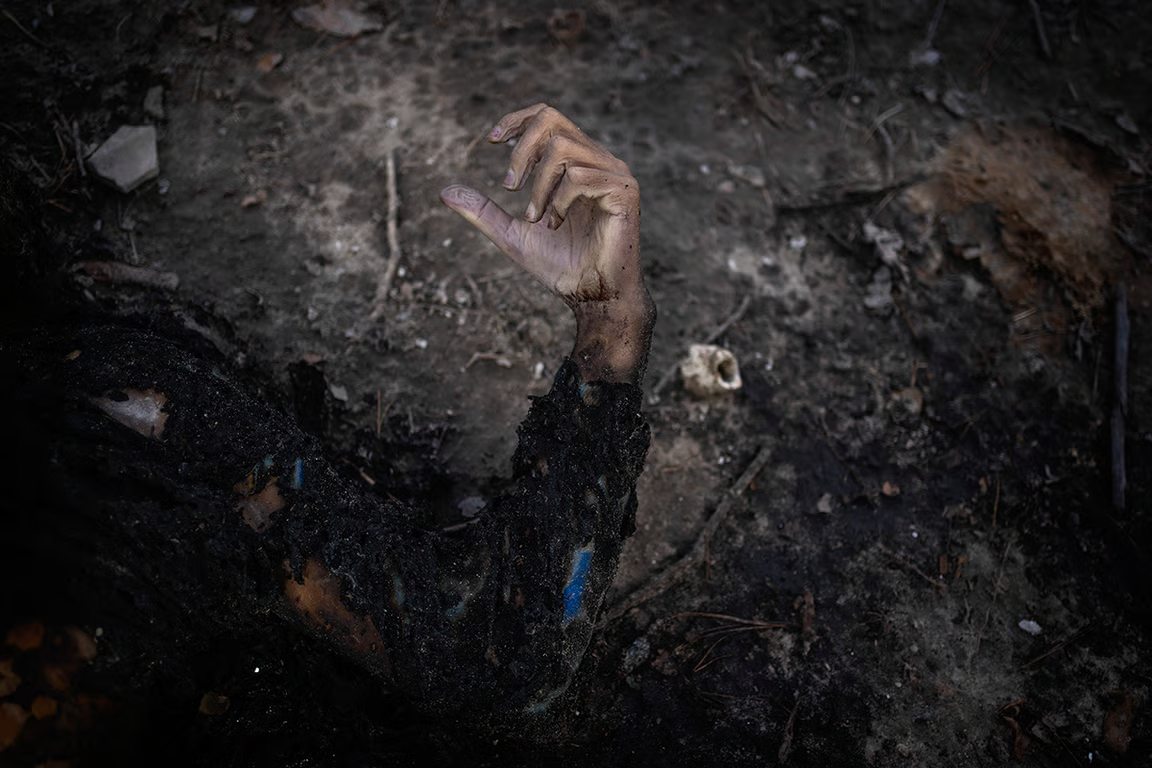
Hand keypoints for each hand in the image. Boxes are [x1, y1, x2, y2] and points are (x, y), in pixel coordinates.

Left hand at [441, 104, 653, 384]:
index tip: (492, 141)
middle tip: (508, 187)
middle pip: (551, 119)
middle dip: (521, 151)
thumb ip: (484, 211)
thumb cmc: (560, 266)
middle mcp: (597, 160)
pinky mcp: (624, 190)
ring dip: (538, 185)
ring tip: (534, 218)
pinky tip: (556, 225)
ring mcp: (614, 173)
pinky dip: (558, 200)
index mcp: (576, 163)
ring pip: (562, 148)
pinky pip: (579, 176)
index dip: (517, 119)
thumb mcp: (512, 234)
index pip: (547, 117)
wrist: (592, 296)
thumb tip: (445, 191)